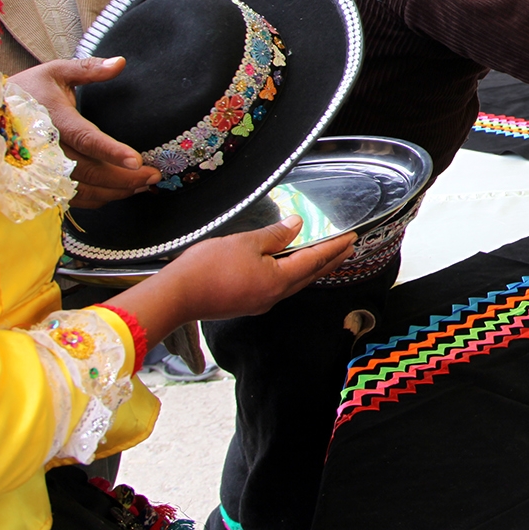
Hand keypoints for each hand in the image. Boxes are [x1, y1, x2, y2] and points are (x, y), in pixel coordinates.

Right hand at [9, 56, 160, 206]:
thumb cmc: (25, 91)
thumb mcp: (54, 72)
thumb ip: (88, 69)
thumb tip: (121, 63)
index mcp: (52, 118)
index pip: (85, 138)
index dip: (111, 151)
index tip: (137, 160)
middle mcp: (45, 149)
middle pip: (89, 170)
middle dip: (125, 177)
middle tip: (154, 176)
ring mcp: (41, 169)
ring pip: (82, 189)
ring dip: (115, 191)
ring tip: (143, 185)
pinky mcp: (40, 183)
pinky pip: (71, 198)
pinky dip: (97, 199)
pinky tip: (119, 193)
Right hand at [109, 215, 355, 346]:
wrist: (176, 297)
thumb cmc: (207, 268)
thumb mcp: (244, 243)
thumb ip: (274, 235)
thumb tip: (296, 226)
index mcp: (278, 281)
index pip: (315, 261)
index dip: (334, 248)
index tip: (352, 238)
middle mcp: (273, 296)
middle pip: (310, 276)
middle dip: (331, 261)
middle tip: (348, 248)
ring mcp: (259, 302)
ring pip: (294, 283)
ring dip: (312, 269)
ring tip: (325, 256)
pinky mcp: (246, 304)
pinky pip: (278, 287)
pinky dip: (292, 274)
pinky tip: (288, 267)